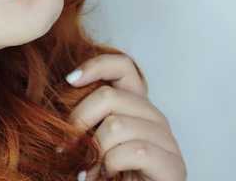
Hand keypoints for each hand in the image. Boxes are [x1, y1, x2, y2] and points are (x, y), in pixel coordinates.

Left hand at [66, 54, 186, 179]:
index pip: (122, 67)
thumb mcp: (92, 139)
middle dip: (79, 121)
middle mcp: (153, 116)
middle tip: (66, 146)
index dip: (95, 66)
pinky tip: (105, 175)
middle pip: (109, 96)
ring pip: (116, 125)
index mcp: (134, 106)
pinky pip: (134, 151)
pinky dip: (111, 165)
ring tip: (88, 169)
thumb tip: (63, 91)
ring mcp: (166, 140)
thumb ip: (84, 118)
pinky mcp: (172, 164)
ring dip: (94, 151)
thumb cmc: (108, 173)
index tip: (69, 80)